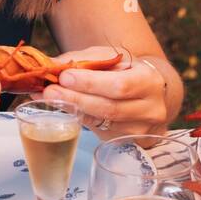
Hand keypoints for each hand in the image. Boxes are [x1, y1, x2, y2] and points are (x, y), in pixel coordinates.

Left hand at [40, 47, 168, 135]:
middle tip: (49, 90)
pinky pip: (99, 130)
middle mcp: (150, 110)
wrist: (152, 94)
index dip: (91, 83)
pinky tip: (63, 108)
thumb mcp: (113, 57)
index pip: (120, 86)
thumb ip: (84, 60)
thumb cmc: (128, 71)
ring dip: (72, 110)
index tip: (65, 76)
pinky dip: (78, 118)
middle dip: (76, 99)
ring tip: (49, 98)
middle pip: (109, 108)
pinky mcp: (127, 141)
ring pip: (102, 122)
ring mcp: (140, 130)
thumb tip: (51, 63)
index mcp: (149, 82)